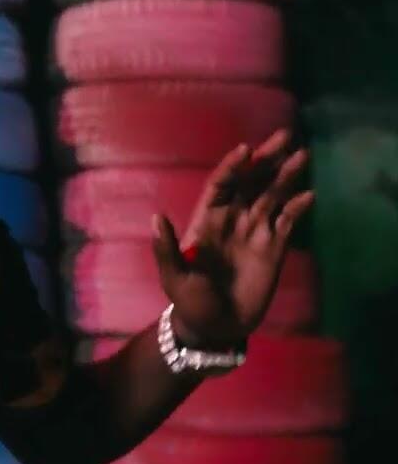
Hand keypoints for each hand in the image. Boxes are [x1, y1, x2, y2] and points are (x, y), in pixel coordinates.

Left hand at [151, 129, 314, 348]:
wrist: (216, 327)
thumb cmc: (189, 301)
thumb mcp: (174, 277)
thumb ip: (166, 249)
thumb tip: (156, 217)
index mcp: (205, 221)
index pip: (220, 185)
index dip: (231, 167)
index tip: (245, 150)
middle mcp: (232, 220)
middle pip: (250, 182)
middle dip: (265, 159)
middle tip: (284, 136)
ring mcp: (254, 232)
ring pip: (272, 196)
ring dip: (286, 176)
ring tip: (302, 155)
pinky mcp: (273, 248)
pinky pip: (287, 222)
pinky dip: (298, 208)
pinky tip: (309, 196)